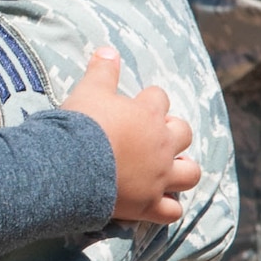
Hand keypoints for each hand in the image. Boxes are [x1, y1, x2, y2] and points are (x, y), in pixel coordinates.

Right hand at [63, 48, 199, 225]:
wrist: (70, 166)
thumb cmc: (80, 125)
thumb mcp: (88, 90)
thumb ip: (102, 70)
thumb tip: (108, 49)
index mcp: (148, 115)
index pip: (159, 98)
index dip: (148, 100)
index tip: (136, 104)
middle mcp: (161, 145)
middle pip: (183, 133)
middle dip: (173, 132)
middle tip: (155, 136)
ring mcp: (159, 177)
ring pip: (190, 173)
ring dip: (183, 169)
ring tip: (169, 168)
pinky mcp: (149, 204)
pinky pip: (171, 211)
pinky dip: (168, 207)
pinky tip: (158, 203)